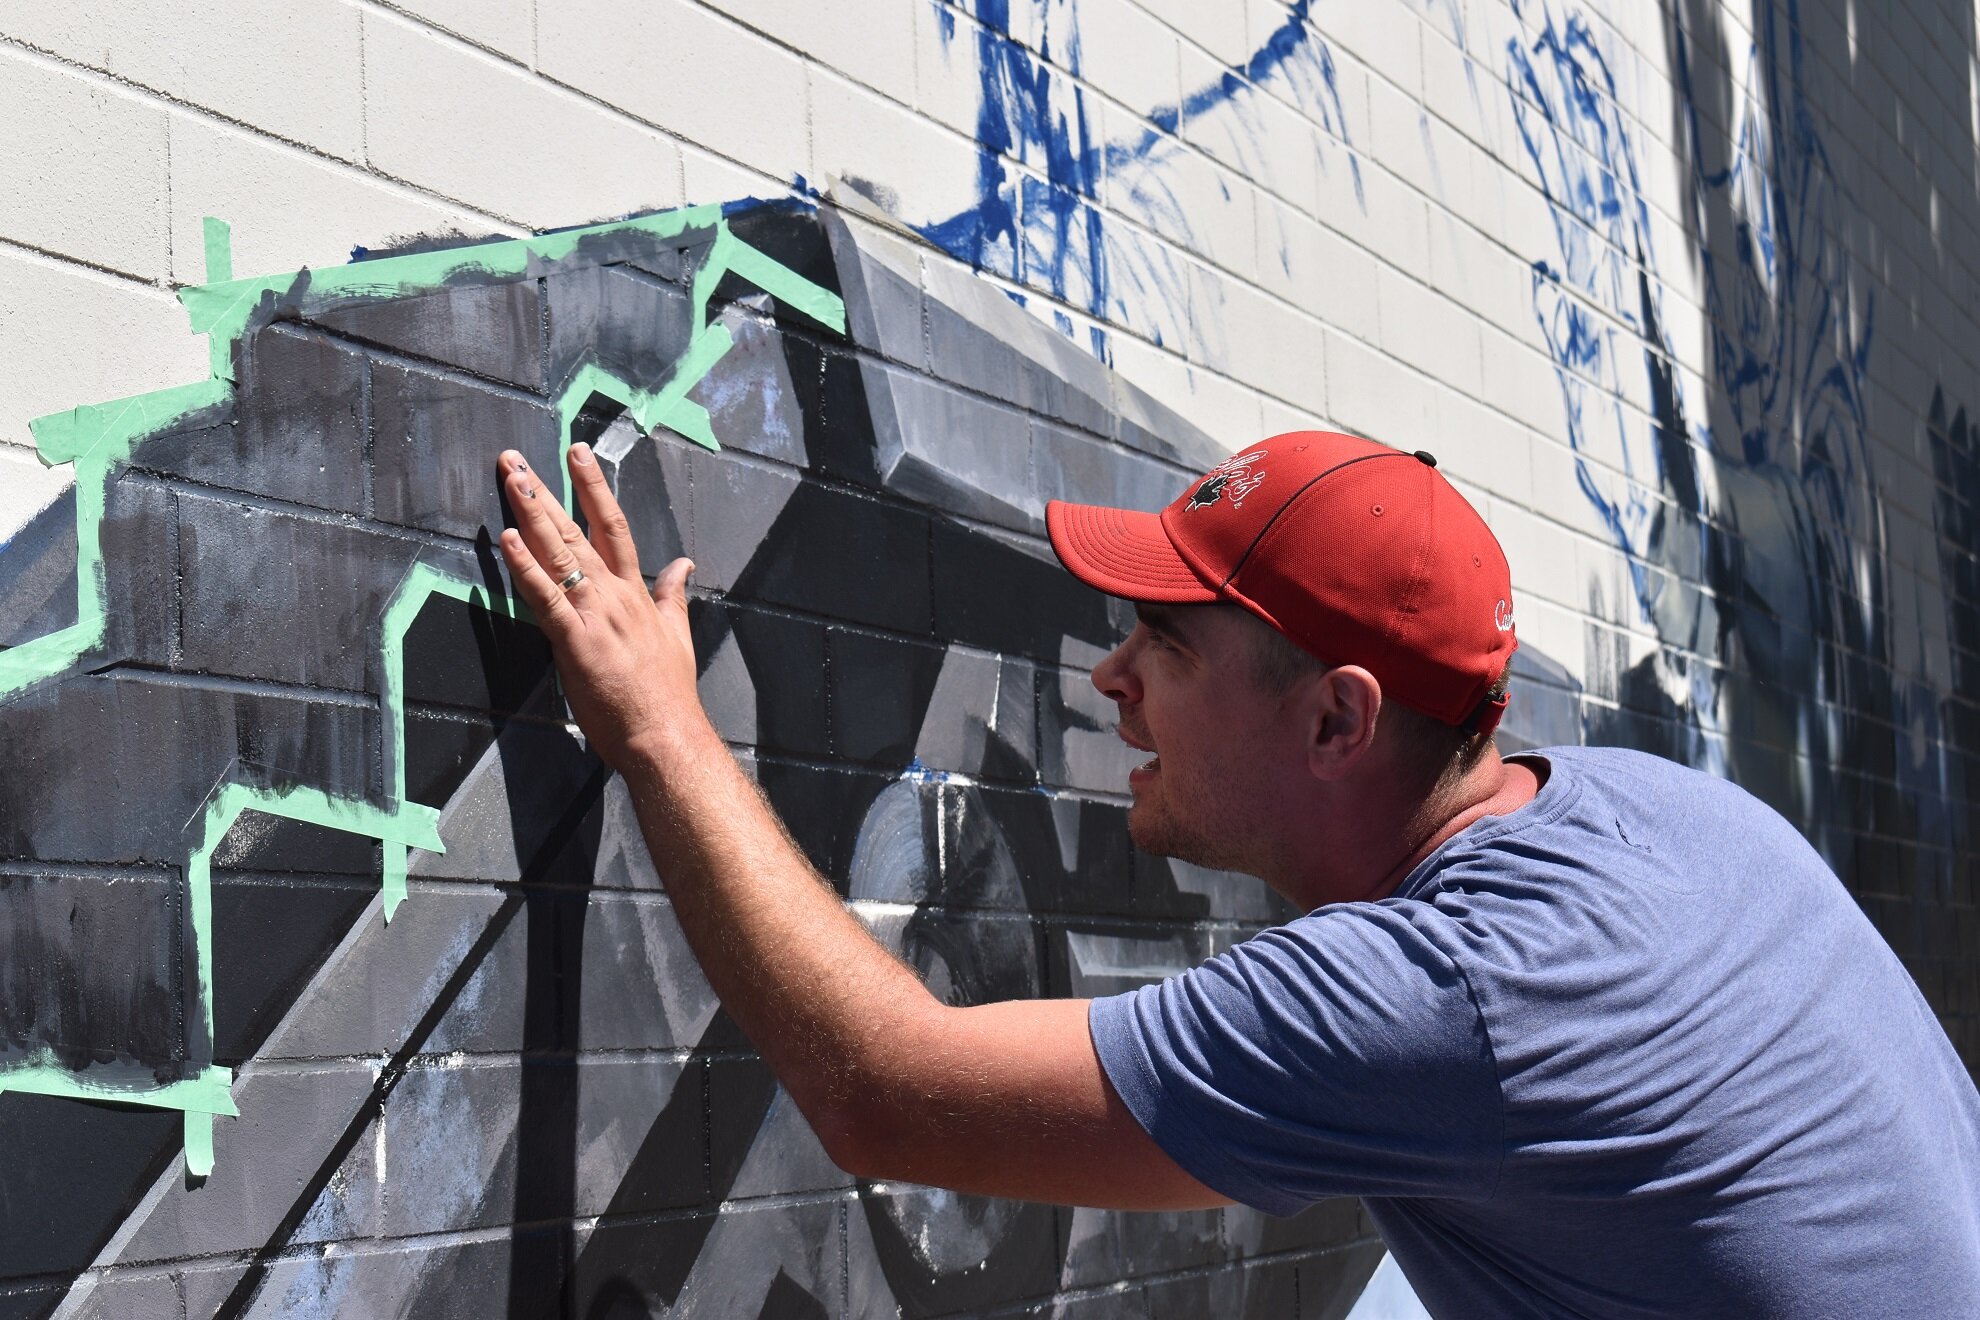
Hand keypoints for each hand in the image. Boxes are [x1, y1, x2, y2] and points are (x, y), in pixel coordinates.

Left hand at [496, 444, 708, 770]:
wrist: (666, 734)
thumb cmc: (667, 694)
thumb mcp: (677, 635)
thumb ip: (673, 596)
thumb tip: (684, 564)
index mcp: (636, 593)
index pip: (614, 526)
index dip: (593, 487)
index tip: (576, 454)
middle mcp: (614, 594)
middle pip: (576, 530)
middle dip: (544, 491)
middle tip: (515, 458)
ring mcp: (594, 615)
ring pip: (559, 553)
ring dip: (531, 514)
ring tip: (510, 480)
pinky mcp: (574, 640)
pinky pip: (545, 596)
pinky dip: (526, 566)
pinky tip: (508, 539)